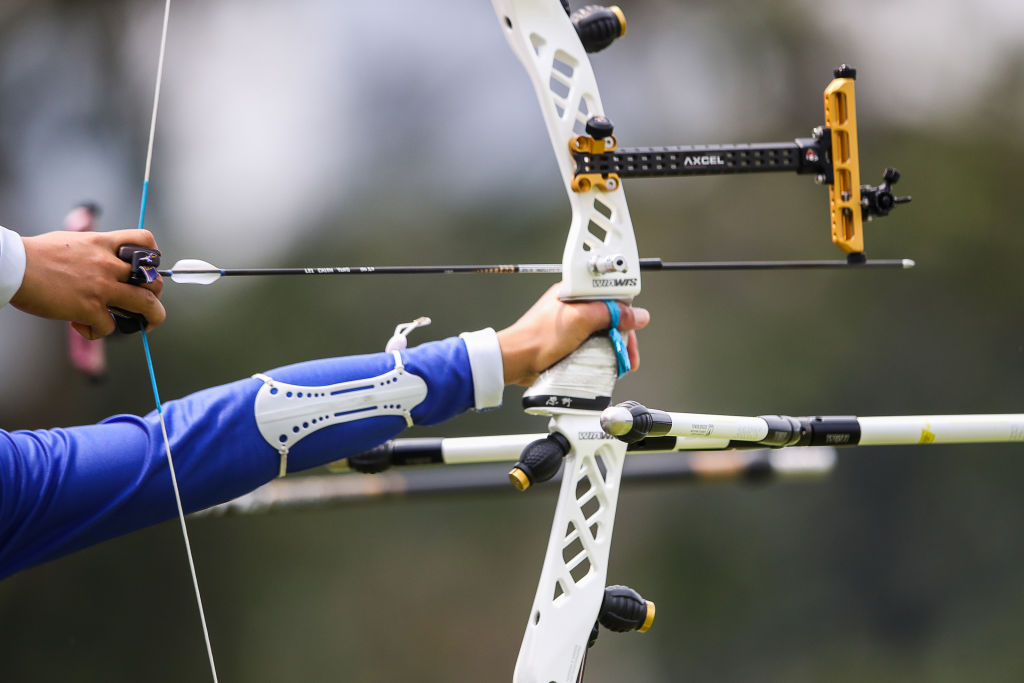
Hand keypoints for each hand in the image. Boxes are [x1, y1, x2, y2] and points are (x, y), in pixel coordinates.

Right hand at [10, 229, 165, 338]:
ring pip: (146, 305)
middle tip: (149, 304)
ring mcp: (101, 287)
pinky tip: (81, 326)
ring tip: (144, 324)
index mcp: (103, 244)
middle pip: (153, 280)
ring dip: (151, 318)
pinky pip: (109, 327)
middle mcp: (108, 265)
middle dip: (157, 295)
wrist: (14, 265)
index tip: (148, 269)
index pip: (144, 241)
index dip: (154, 256)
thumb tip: (100, 260)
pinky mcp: (89, 308)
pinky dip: (98, 331)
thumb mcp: (72, 240)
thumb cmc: (35, 254)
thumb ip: (93, 250)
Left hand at [497, 284, 650, 385]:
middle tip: (630, 350)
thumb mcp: (580, 320)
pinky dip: (604, 353)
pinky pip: (594, 344)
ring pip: (604, 332)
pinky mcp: (571, 341)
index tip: (635, 323)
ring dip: (616, 346)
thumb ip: (610, 314)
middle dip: (624, 333)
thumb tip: (636, 315)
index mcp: (575, 291)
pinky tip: (609, 363)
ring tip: (623, 361)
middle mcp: (575, 306)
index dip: (626, 308)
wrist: (517, 360)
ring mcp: (573, 325)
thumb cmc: (538, 337)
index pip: (611, 293)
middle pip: (611, 315)